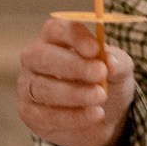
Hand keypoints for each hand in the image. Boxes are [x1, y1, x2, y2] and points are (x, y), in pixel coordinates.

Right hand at [17, 18, 136, 145]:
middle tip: (99, 73)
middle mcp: (34, 57)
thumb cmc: (105, 81)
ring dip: (74, 93)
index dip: (74, 37)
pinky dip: (73, 117)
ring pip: (42, 88)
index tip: (95, 49)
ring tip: (100, 96)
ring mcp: (27, 85)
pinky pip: (46, 115)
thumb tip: (110, 62)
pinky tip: (95, 114)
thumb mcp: (119, 69)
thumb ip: (117, 62)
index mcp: (54, 37)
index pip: (56, 29)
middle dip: (73, 66)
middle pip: (44, 57)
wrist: (103, 116)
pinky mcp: (29, 113)